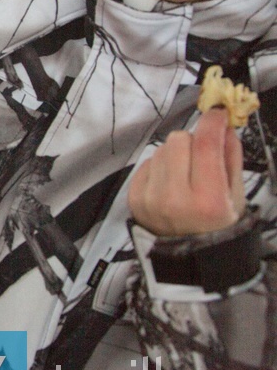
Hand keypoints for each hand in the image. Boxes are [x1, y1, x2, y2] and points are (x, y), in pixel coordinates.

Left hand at [128, 108, 245, 235]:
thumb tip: (224, 126)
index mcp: (208, 200)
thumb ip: (231, 158)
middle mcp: (175, 198)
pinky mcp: (133, 196)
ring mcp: (149, 198)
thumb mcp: (236, 196)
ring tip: (186, 176)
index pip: (206, 145)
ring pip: (161, 149)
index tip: (217, 112)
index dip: (212, 123)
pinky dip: (160, 167)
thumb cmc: (217, 226)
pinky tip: (170, 184)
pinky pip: (147, 162)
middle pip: (179, 140)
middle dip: (193, 141)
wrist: (187, 256)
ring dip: (176, 154)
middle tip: (202, 157)